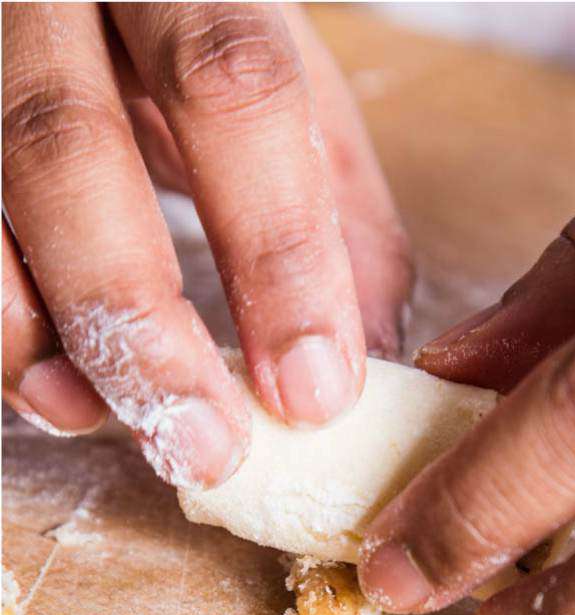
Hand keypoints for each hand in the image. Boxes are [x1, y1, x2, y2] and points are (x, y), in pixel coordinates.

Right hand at [1, 2, 410, 484]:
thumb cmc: (199, 33)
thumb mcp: (297, 88)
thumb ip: (340, 211)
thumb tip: (369, 357)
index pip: (231, 90)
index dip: (275, 248)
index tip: (315, 391)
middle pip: (67, 147)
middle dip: (142, 319)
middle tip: (208, 445)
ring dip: (51, 334)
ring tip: (128, 428)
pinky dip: (3, 326)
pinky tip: (59, 392)